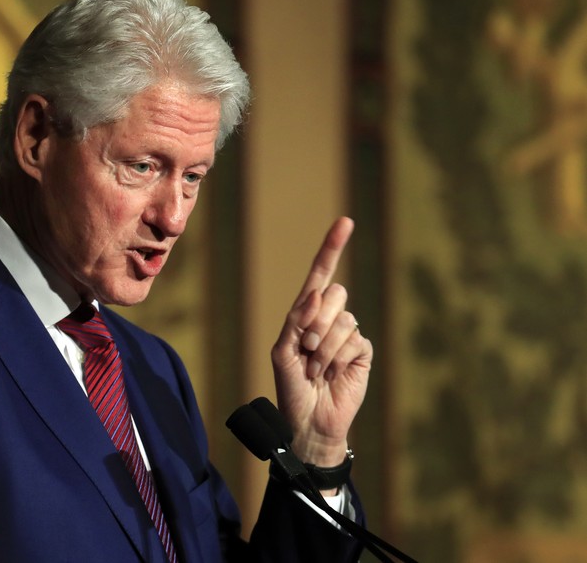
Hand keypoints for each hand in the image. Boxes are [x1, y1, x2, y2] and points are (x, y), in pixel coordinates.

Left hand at [271, 217, 371, 468]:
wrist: (309, 422)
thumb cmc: (290, 388)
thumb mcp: (282, 352)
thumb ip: (296, 321)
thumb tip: (317, 293)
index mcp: (305, 314)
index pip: (320, 274)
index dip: (332, 248)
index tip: (346, 222)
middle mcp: (328, 318)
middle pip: (334, 294)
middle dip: (317, 322)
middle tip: (307, 350)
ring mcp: (347, 334)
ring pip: (344, 319)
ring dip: (325, 348)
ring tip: (317, 370)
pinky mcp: (362, 352)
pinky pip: (356, 340)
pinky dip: (339, 359)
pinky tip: (333, 375)